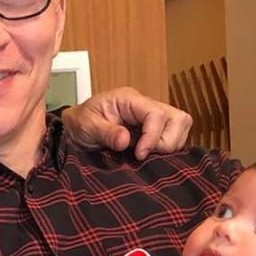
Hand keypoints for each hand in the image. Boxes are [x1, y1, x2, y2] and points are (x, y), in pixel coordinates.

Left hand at [62, 87, 192, 158]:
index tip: (139, 154)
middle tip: (145, 155)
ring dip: (170, 145)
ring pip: (180, 126)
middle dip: (166, 141)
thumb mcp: (86, 126)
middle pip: (178, 118)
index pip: (157, 114)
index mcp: (129, 99)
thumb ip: (106, 132)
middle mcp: (145, 105)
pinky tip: (150, 155)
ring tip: (146, 154)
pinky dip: (168, 148)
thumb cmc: (80, 123)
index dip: (152, 137)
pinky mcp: (154, 130)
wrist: (75, 129)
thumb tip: (126, 141)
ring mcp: (152, 117)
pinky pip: (174, 136)